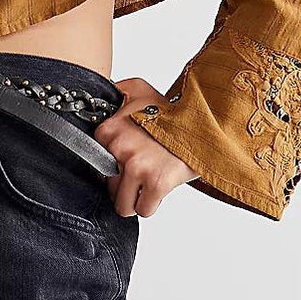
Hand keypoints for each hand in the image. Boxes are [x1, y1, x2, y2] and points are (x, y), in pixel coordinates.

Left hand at [94, 78, 198, 216]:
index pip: (96, 164)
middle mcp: (120, 148)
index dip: (114, 166)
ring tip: (147, 184)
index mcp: (110, 129)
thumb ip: (115, 95)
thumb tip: (99, 101)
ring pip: (123, 205)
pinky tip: (158, 189)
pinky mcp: (156, 183)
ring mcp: (137, 167)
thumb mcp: (138, 89)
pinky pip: (144, 210)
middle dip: (125, 185)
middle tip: (143, 171)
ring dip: (135, 200)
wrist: (203, 120)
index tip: (128, 160)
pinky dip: (151, 205)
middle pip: (110, 187)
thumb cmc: (171, 111)